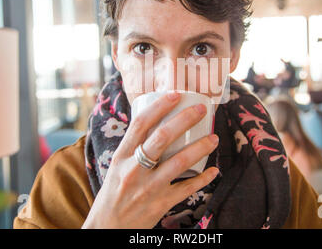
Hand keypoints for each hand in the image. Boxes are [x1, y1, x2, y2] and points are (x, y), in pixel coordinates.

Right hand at [82, 92, 218, 228]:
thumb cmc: (113, 193)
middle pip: (163, 137)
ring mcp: (148, 187)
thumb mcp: (117, 166)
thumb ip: (133, 148)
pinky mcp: (160, 203)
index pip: (141, 123)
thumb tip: (155, 125)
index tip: (176, 94)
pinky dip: (204, 179)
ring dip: (201, 147)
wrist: (108, 227)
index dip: (160, 106)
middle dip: (185, 119)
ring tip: (214, 138)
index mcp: (122, 155)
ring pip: (180, 161)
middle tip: (202, 109)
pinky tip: (214, 171)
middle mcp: (134, 169)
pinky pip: (187, 188)